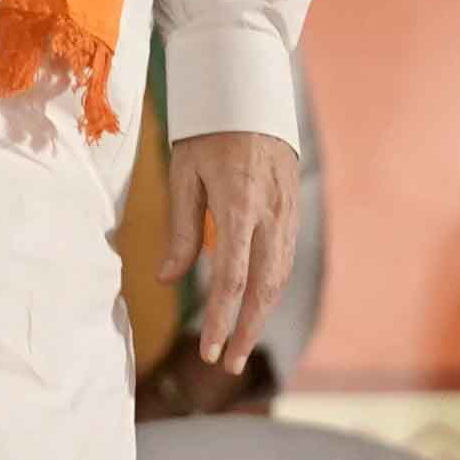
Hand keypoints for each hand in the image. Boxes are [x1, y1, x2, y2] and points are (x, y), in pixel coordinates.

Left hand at [162, 129, 304, 368]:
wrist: (250, 93)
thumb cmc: (206, 132)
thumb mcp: (183, 175)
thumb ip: (180, 230)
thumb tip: (167, 279)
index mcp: (240, 207)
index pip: (233, 279)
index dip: (220, 319)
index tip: (207, 350)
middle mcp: (271, 215)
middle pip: (264, 289)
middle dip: (245, 331)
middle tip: (226, 365)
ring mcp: (287, 213)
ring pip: (280, 277)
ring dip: (260, 316)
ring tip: (237, 346)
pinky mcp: (292, 211)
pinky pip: (285, 259)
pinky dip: (271, 290)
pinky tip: (255, 308)